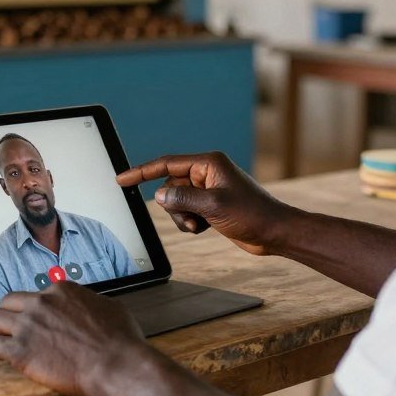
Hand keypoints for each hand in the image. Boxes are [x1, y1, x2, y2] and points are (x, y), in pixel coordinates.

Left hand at [0, 281, 147, 395]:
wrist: (114, 363)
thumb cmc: (118, 338)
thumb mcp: (109, 306)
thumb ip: (91, 302)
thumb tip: (91, 306)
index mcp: (61, 290)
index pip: (35, 293)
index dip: (33, 307)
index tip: (34, 318)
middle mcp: (41, 303)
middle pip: (9, 302)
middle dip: (7, 314)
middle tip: (8, 326)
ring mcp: (28, 326)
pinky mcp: (21, 352)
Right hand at [117, 152, 294, 255]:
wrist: (273, 232)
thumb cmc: (251, 214)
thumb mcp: (213, 206)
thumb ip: (183, 199)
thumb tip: (160, 195)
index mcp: (209, 163)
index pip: (167, 164)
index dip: (142, 171)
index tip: (122, 179)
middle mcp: (207, 173)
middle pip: (171, 187)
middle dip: (176, 207)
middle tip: (193, 220)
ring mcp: (209, 189)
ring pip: (177, 202)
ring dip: (183, 217)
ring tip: (200, 226)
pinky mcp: (211, 205)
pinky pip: (187, 211)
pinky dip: (191, 222)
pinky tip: (206, 227)